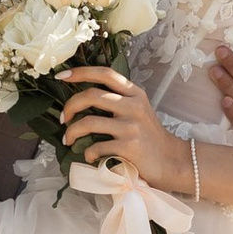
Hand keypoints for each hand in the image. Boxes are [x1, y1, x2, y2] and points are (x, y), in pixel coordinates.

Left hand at [58, 65, 188, 192]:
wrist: (171, 161)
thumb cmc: (149, 137)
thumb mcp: (138, 110)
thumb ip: (118, 100)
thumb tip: (83, 98)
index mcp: (134, 93)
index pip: (105, 74)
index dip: (81, 72)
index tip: (61, 76)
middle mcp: (133, 105)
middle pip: (91, 95)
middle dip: (70, 106)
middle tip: (63, 118)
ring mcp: (131, 126)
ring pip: (89, 122)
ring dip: (72, 131)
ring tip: (68, 139)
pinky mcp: (129, 147)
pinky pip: (97, 147)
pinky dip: (88, 153)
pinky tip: (89, 156)